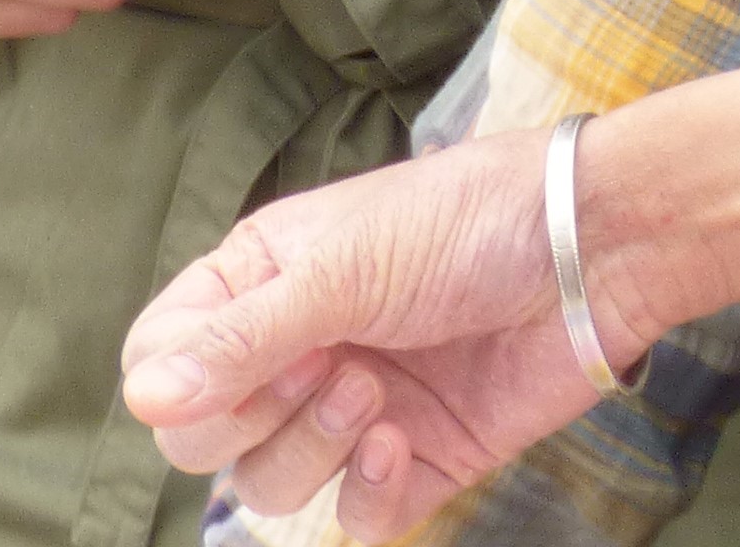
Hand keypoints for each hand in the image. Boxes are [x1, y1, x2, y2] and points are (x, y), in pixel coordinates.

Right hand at [124, 39, 739, 536]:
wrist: (596, 251)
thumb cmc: (470, 222)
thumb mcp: (343, 265)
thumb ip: (242, 338)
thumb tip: (142, 401)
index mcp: (262, 284)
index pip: (159, 361)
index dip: (183, 382)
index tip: (243, 361)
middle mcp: (298, 350)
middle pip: (203, 440)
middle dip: (253, 420)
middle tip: (328, 367)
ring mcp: (353, 412)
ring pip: (271, 489)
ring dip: (312, 450)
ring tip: (377, 390)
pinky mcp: (414, 463)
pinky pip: (351, 522)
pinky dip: (365, 496)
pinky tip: (400, 443)